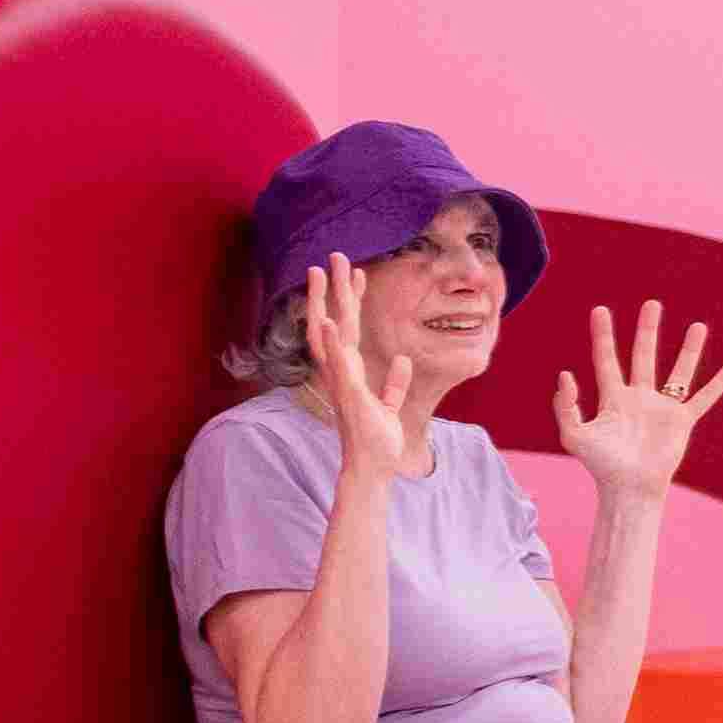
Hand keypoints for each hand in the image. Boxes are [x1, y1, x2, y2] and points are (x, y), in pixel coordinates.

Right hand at [295, 259, 406, 457]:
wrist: (373, 466)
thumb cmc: (378, 438)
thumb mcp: (390, 405)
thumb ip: (395, 384)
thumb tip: (403, 361)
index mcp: (351, 370)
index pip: (349, 326)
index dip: (352, 299)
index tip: (358, 271)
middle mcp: (341, 371)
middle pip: (334, 321)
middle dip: (333, 289)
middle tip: (332, 256)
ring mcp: (341, 381)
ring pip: (329, 334)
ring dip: (324, 303)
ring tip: (319, 275)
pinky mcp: (349, 394)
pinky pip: (339, 364)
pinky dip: (333, 342)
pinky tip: (329, 321)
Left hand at [551, 302, 722, 502]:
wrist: (628, 488)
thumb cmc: (600, 465)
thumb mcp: (573, 436)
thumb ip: (565, 406)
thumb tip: (566, 374)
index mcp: (612, 398)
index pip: (606, 359)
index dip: (602, 335)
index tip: (600, 310)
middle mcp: (638, 397)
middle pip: (643, 356)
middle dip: (647, 330)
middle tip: (652, 304)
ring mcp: (662, 408)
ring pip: (678, 372)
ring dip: (689, 350)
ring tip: (698, 326)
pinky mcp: (682, 420)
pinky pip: (705, 396)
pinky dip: (721, 381)